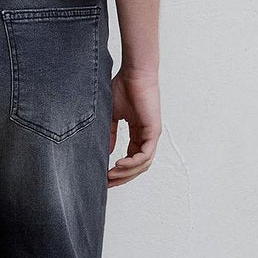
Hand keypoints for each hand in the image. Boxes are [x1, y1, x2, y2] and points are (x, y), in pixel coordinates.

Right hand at [107, 65, 159, 185]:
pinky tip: (118, 164)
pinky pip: (145, 155)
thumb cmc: (123, 88)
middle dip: (122, 177)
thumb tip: (107, 152)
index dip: (119, 171)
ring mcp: (152, 135)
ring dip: (126, 173)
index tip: (104, 177)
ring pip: (142, 164)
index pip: (131, 159)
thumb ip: (111, 134)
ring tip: (110, 175)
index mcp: (138, 133)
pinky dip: (132, 163)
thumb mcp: (112, 116)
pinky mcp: (153, 132)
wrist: (133, 73)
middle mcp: (147, 137)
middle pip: (138, 167)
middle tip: (107, 184)